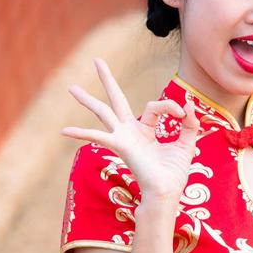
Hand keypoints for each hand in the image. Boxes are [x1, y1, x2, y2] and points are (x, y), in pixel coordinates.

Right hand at [60, 57, 200, 201]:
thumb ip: (189, 123)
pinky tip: (63, 131)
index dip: (170, 107)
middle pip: (116, 100)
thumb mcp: (187, 142)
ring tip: (71, 87)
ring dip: (87, 100)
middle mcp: (130, 131)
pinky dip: (82, 134)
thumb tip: (187, 105)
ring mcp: (123, 138)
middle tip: (97, 60)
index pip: (154, 106)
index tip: (183, 113)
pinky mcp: (120, 145)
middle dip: (107, 80)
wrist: (167, 191)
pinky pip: (98, 137)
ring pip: (103, 112)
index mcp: (144, 130)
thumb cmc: (173, 172)